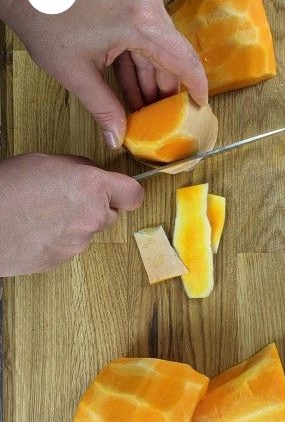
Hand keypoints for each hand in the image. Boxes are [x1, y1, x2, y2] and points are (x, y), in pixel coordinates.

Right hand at [0, 154, 143, 275]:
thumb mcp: (47, 162)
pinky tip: (39, 229)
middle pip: (111, 214)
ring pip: (90, 231)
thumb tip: (91, 176)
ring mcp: (79, 242)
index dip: (128, 193)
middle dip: (97, 207)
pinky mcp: (63, 260)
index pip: (134, 195)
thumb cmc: (7, 188)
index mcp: (92, 187)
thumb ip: (80, 170)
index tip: (123, 192)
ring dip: (77, 223)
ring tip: (46, 214)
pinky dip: (61, 239)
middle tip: (69, 199)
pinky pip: (71, 246)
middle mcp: (92, 216)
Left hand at [2, 0, 207, 148]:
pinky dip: (138, 62)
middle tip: (161, 119)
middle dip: (164, 90)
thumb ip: (103, 109)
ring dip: (149, 79)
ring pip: (157, 48)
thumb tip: (117, 138)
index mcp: (140, 21)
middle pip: (170, 56)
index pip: (183, 60)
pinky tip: (133, 89)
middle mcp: (148, 4)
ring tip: (143, 109)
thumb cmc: (45, 16)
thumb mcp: (76, 73)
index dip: (196, 87)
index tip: (201, 107)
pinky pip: (144, 36)